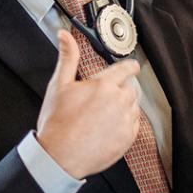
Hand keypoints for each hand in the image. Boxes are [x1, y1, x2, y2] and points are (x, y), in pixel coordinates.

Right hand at [36, 29, 141, 178]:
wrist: (60, 157)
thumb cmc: (58, 124)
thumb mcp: (59, 85)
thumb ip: (67, 57)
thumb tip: (65, 36)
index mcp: (104, 85)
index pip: (127, 68)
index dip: (130, 66)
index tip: (132, 66)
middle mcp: (119, 101)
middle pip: (131, 87)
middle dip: (121, 88)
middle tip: (105, 97)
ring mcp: (125, 121)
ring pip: (134, 106)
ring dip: (125, 105)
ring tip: (105, 113)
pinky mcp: (128, 138)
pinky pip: (134, 124)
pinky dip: (126, 123)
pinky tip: (110, 126)